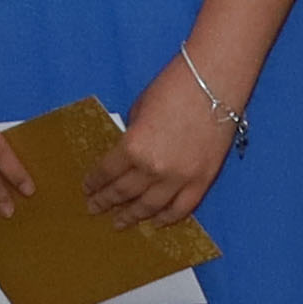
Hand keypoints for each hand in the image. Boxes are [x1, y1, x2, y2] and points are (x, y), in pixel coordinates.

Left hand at [88, 57, 235, 228]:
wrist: (215, 81)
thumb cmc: (173, 87)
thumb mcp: (139, 110)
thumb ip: (131, 137)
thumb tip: (128, 155)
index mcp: (133, 148)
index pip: (107, 173)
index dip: (94, 183)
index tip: (87, 189)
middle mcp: (154, 169)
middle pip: (124, 193)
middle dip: (106, 202)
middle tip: (94, 209)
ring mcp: (180, 178)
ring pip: (151, 207)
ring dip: (132, 216)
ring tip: (119, 222)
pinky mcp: (203, 180)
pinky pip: (182, 208)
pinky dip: (167, 218)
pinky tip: (155, 222)